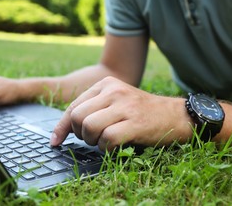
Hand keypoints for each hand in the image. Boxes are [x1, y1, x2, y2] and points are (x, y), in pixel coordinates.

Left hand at [50, 76, 192, 150]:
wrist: (175, 115)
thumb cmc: (140, 112)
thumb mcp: (116, 101)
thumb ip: (93, 108)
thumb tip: (64, 128)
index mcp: (106, 83)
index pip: (73, 106)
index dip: (62, 126)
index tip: (56, 141)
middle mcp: (113, 91)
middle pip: (77, 117)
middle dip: (79, 134)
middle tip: (92, 138)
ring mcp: (125, 105)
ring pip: (89, 127)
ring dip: (93, 141)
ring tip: (105, 141)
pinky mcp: (135, 122)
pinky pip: (107, 139)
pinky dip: (107, 148)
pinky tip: (116, 146)